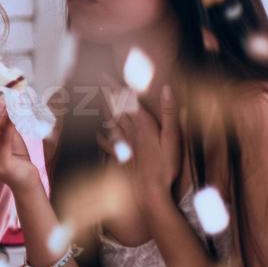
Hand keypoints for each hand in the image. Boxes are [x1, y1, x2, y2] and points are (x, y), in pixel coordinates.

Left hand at [102, 83, 180, 210]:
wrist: (151, 192)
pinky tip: (97, 134)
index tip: (103, 74)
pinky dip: (102, 137)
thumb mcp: (173, 138)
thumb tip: (167, 89)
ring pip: (111, 123)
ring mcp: (125, 145)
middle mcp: (131, 132)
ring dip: (104, 111)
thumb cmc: (165, 165)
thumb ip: (169, 113)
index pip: (127, 100)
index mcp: (143, 124)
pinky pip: (109, 144)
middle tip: (94, 82)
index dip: (115, 87)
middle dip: (106, 94)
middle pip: (117, 109)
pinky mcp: (122, 157)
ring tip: (96, 101)